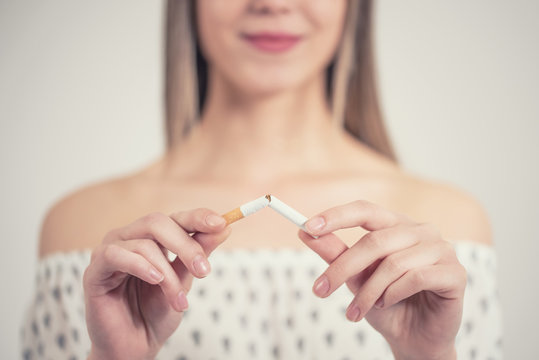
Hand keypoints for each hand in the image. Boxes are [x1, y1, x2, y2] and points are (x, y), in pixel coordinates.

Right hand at [83, 209, 229, 359]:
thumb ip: (199, 254)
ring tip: (179, 301)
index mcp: (153, 238)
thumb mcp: (185, 281)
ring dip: (168, 274)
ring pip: (144, 244)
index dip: (198, 217)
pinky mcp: (95, 270)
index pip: (176, 217)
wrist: (135, 346)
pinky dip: (140, 266)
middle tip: (204, 271)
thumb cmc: (157, 312)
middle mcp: (130, 238)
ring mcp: (110, 251)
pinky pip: (116, 255)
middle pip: (158, 222)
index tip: (221, 223)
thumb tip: (224, 227)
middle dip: (186, 246)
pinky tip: (155, 280)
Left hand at [299, 201, 464, 359]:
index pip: (365, 209)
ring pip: (393, 263)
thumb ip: (335, 253)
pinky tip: (388, 304)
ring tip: (358, 309)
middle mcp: (421, 231)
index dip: (337, 216)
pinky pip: (417, 277)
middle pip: (375, 240)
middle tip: (320, 290)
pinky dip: (394, 294)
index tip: (308, 226)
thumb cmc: (385, 304)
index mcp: (396, 225)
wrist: (413, 339)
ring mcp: (442, 249)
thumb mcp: (355, 278)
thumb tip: (305, 231)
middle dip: (342, 268)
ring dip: (369, 292)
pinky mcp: (455, 273)